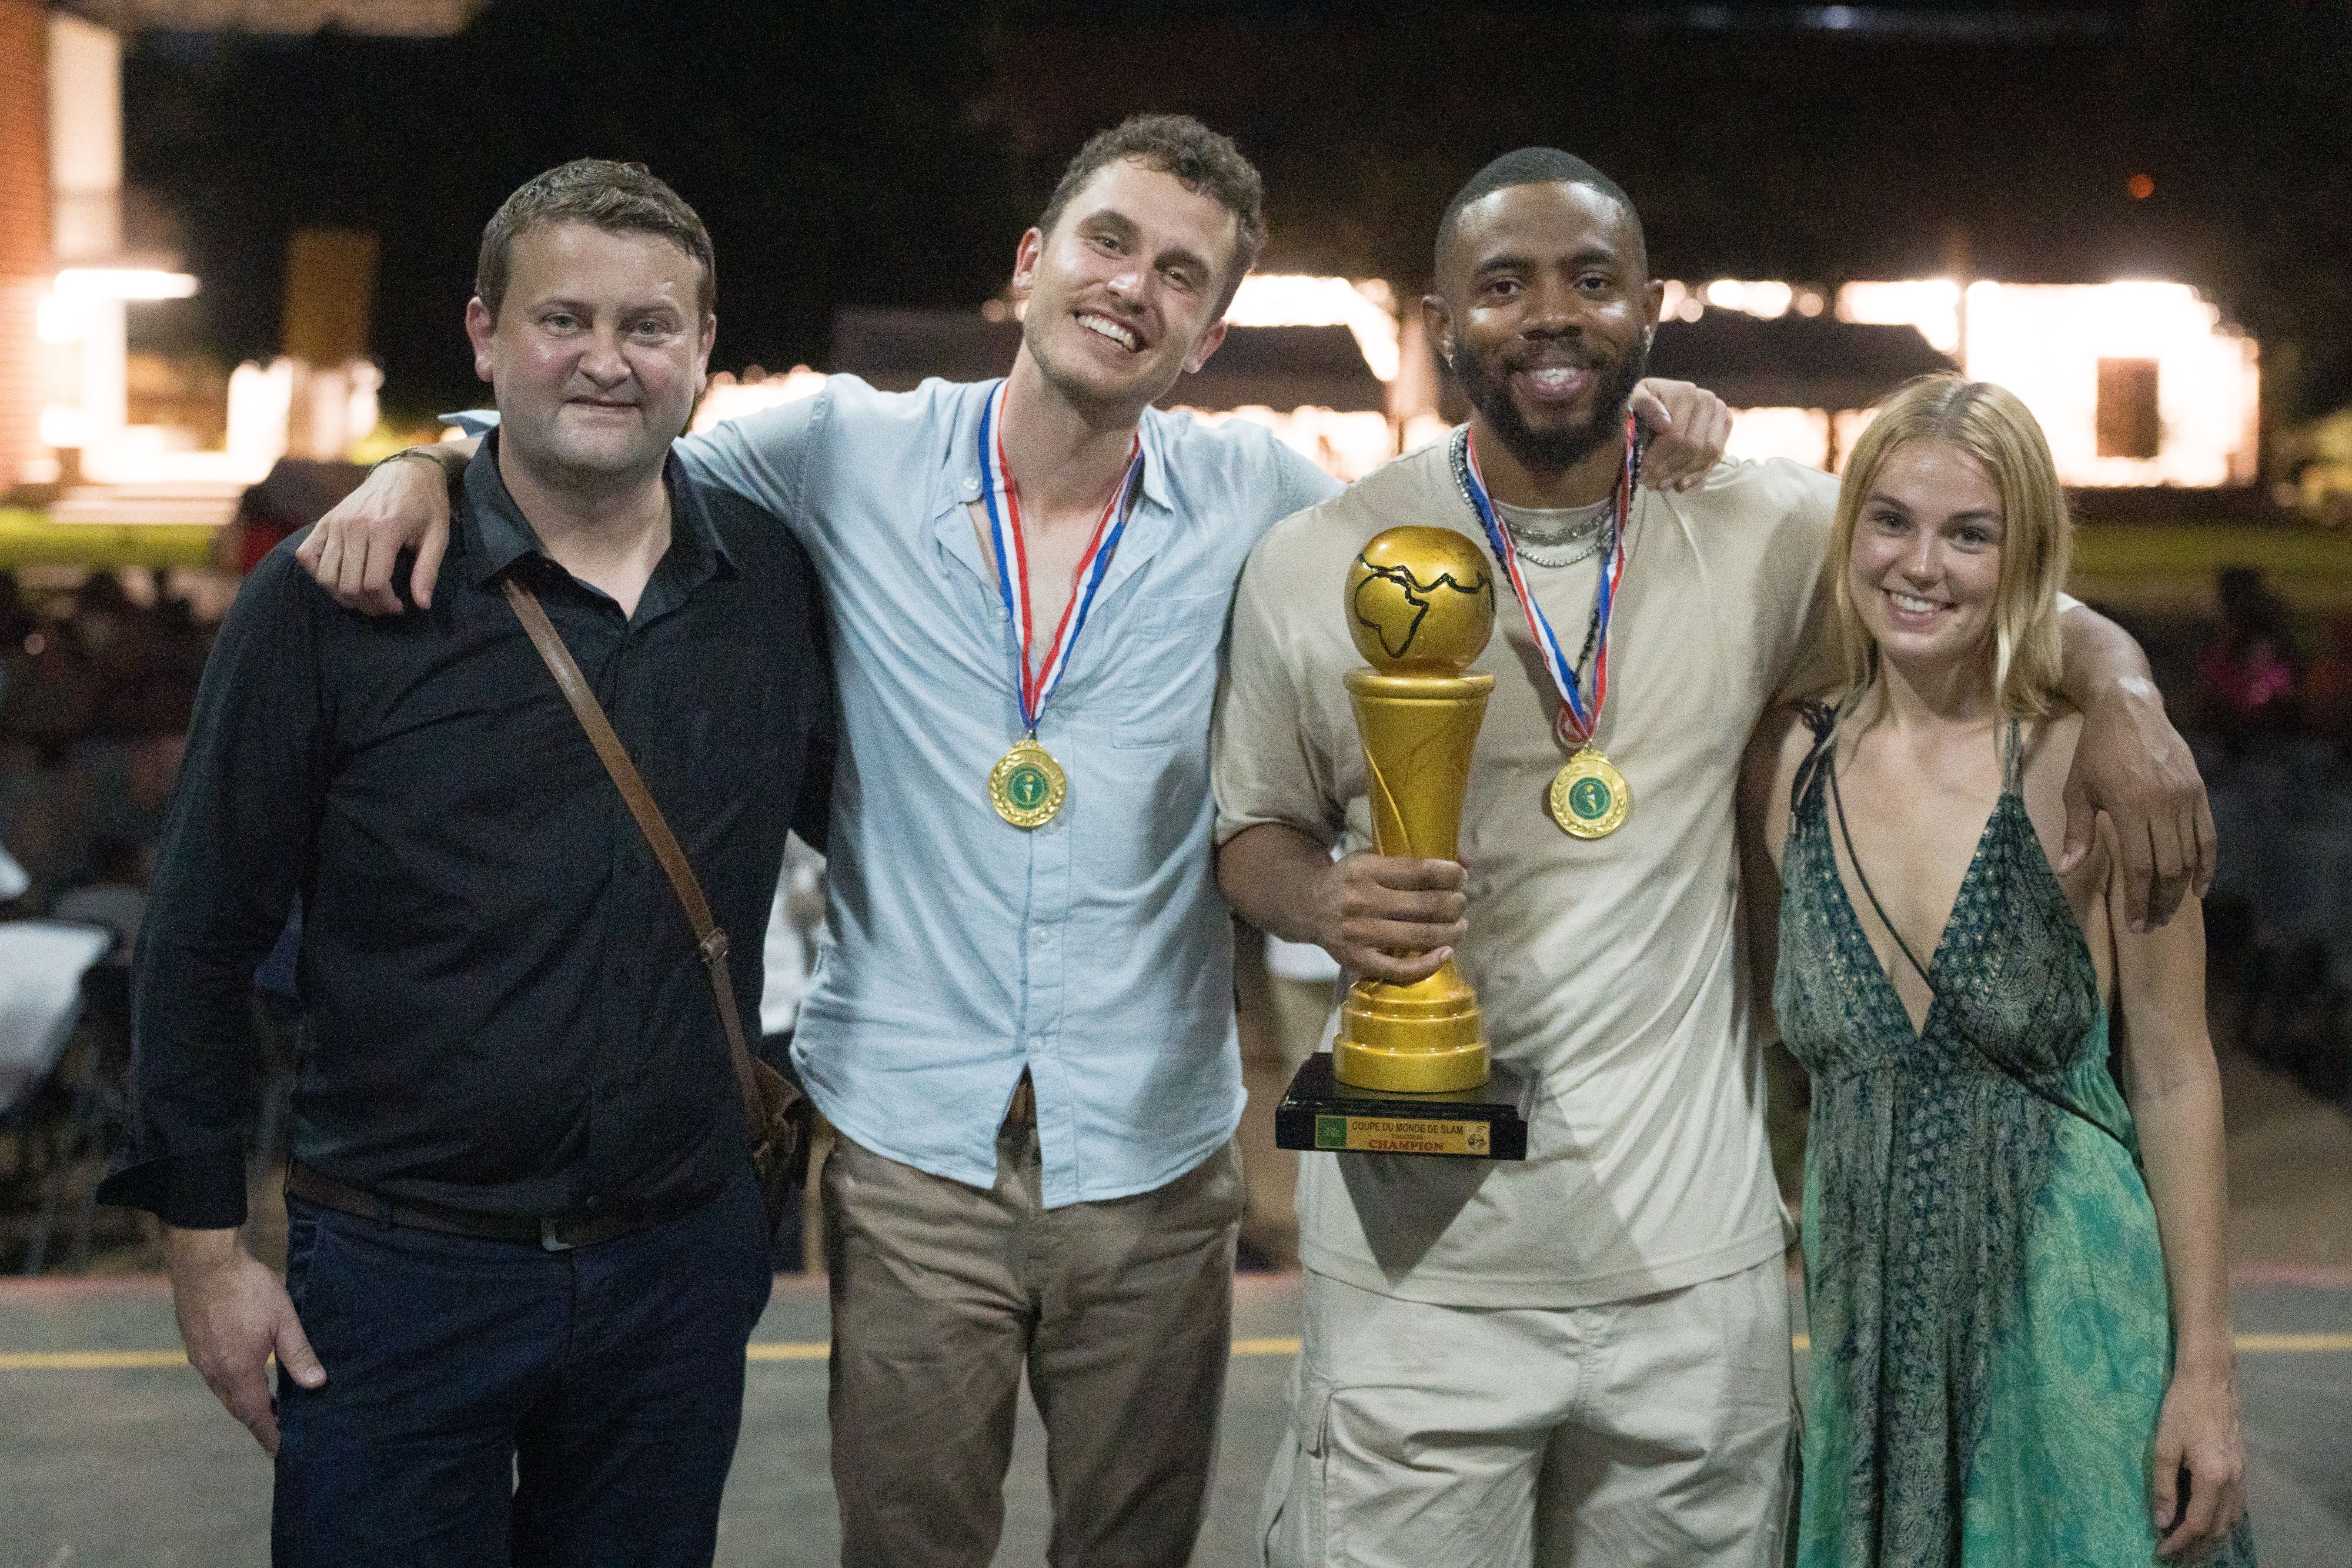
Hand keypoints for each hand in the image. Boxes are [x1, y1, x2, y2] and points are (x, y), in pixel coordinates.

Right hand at [165, 1227, 324, 1456]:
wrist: (204, 1263)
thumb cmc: (247, 1288)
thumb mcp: (283, 1319)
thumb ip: (298, 1353)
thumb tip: (317, 1384)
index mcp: (238, 1370)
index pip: (255, 1414)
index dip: (269, 1433)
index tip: (280, 1451)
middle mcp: (214, 1371)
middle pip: (238, 1408)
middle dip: (258, 1421)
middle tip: (277, 1432)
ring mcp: (200, 1358)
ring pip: (224, 1392)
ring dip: (244, 1402)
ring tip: (266, 1407)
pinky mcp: (194, 1344)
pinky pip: (214, 1375)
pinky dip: (231, 1385)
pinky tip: (243, 1375)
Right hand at [294, 451, 455, 613]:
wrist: (405, 472)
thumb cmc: (426, 505)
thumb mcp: (438, 536)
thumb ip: (428, 571)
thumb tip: (423, 605)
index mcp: (384, 529)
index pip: (374, 583)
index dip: (386, 604)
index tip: (400, 607)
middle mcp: (354, 526)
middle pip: (348, 585)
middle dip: (368, 605)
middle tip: (384, 606)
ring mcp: (335, 523)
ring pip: (325, 577)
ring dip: (343, 596)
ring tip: (365, 597)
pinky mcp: (325, 521)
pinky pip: (307, 556)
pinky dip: (318, 574)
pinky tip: (341, 578)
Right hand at [1308, 852, 1466, 984]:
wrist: (1306, 908)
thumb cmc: (1349, 881)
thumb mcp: (1371, 859)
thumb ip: (1411, 861)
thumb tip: (1465, 862)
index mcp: (1366, 870)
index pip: (1420, 872)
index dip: (1450, 875)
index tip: (1461, 876)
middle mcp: (1362, 901)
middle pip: (1426, 905)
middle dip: (1454, 904)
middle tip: (1461, 903)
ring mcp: (1360, 934)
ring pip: (1420, 936)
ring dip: (1450, 931)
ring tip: (1460, 926)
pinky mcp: (1357, 960)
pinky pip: (1401, 969)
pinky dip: (1429, 964)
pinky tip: (1445, 953)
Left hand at [1629, 378, 1731, 492]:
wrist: (1659, 396)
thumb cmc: (1642, 400)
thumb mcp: (1634, 398)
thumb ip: (1644, 405)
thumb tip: (1665, 425)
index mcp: (1687, 393)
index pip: (1675, 435)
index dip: (1658, 458)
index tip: (1642, 473)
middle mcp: (1708, 402)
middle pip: (1692, 446)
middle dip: (1669, 469)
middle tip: (1650, 484)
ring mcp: (1720, 415)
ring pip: (1706, 454)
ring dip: (1683, 474)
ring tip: (1661, 486)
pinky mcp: (1724, 429)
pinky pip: (1715, 457)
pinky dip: (1697, 474)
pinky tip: (1680, 485)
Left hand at [2059, 674, 2215, 929]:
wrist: (2129, 708)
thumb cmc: (2095, 751)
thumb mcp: (2077, 789)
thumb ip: (2077, 831)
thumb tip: (2066, 869)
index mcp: (2129, 805)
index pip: (2140, 867)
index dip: (2139, 900)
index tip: (2136, 925)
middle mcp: (2163, 803)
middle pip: (2169, 868)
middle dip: (2161, 902)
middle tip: (2151, 925)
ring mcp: (2186, 797)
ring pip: (2191, 856)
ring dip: (2181, 889)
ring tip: (2168, 911)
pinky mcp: (2200, 791)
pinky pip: (2209, 837)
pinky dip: (2207, 865)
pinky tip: (2199, 888)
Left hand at [2151, 1367, 2246, 1559]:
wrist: (2211, 1381)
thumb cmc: (2182, 1409)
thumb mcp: (2164, 1446)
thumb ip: (2163, 1487)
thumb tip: (2161, 1522)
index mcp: (2212, 1477)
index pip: (2196, 1524)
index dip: (2178, 1542)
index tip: (2161, 1552)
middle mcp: (2234, 1482)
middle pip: (2217, 1529)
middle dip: (2197, 1548)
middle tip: (2175, 1557)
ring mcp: (2243, 1477)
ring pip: (2231, 1521)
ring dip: (2211, 1538)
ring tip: (2190, 1548)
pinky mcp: (2244, 1469)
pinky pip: (2236, 1508)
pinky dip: (2222, 1523)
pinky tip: (2209, 1524)